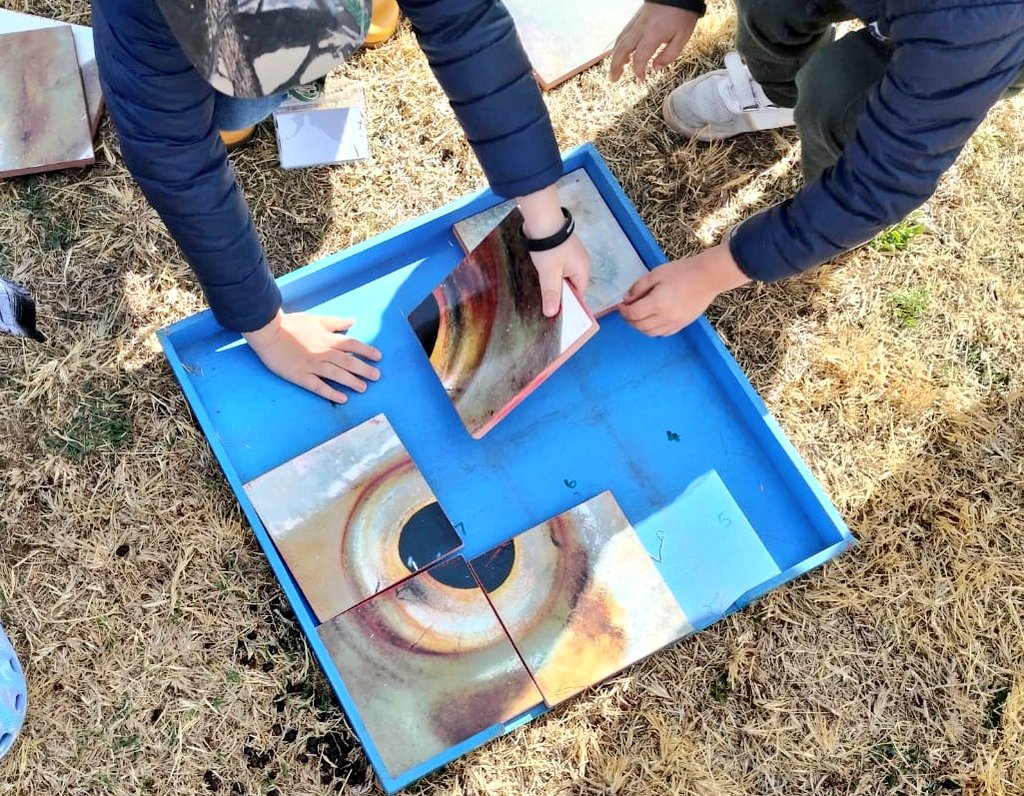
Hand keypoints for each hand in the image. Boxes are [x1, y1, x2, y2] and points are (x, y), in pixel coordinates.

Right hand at [243, 309, 381, 402]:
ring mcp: (312, 365)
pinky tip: (342, 398)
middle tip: (377, 376)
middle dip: (364, 369)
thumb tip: (353, 322)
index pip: (352, 344)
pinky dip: (331, 392)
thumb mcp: (316, 319)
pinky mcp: (300, 376)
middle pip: (348, 361)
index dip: (366, 351)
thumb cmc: (291, 324)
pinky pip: (318, 386)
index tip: (378, 357)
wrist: (268, 331)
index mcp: (327, 338)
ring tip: (363, 388)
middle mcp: (323, 352)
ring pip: (336, 374)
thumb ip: (335, 322)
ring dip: (351, 381)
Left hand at [518, 185, 592, 315]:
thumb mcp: (549, 273)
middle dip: (560, 295)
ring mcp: (572, 255)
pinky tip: (540, 277)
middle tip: (545, 306)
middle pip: (572, 287)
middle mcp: (581, 263)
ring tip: (541, 294)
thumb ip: (552, 294)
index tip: (556, 315)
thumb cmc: (549, 247)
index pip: (579, 295)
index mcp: (583, 271)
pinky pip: (559, 267)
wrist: (543, 218)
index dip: (569, 306)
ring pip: (564, 277)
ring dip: (554, 284)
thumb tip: (552, 314)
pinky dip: (551, 273)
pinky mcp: (562, 249)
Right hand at [610, 5, 699, 81]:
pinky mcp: (636, 17)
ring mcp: (636, 22)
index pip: (639, 58)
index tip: (642, 78)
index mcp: (653, 35)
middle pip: (622, 50)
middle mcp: (641, 29)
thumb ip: (669, 55)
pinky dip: (619, 45)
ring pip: (620, 41)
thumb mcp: (683, 37)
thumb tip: (656, 68)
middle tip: (613, 79)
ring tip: (616, 69)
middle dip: (615, 66)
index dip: (639, 71)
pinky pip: (623, 33)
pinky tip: (621, 51)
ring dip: (615, 57)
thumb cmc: (683, 13)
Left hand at [620, 243, 750, 334]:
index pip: (633, 314)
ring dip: (640, 326)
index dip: (623, 311)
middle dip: (629, 319)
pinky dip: (653, 330)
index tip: (622, 304)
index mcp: (657, 303)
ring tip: (639, 315)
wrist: (707, 277)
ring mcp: (674, 323)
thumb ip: (638, 287)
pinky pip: (663, 334)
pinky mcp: (682, 325)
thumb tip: (626, 299)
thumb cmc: (681, 272)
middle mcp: (665, 317)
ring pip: (650, 333)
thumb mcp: (656, 274)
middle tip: (628, 310)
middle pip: (639, 326)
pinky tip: (653, 320)